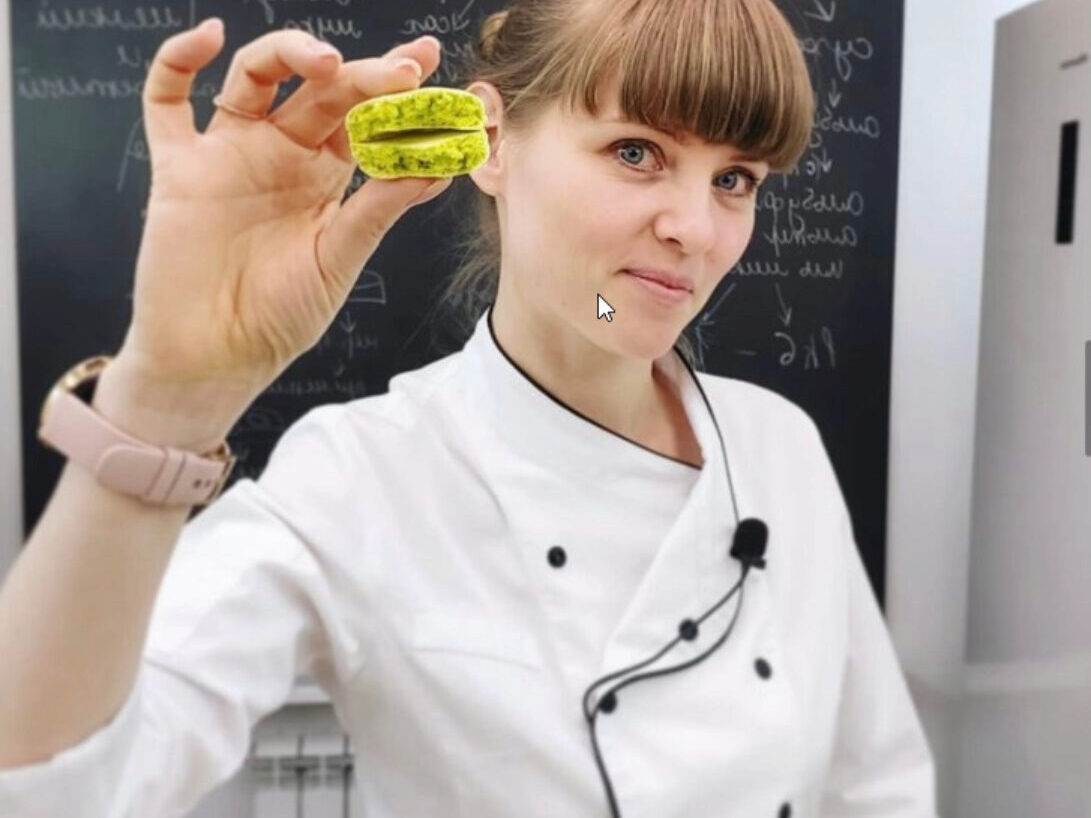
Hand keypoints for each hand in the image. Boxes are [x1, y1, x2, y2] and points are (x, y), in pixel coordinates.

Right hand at [117, 19, 448, 403]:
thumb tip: (437, 165)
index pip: (364, 118)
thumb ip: (379, 208)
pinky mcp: (178, 167)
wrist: (217, 360)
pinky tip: (208, 38)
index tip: (432, 65)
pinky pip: (165, 100)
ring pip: (254, 77)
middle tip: (404, 71)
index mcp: (325, 176)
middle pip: (320, 91)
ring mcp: (228, 154)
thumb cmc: (279, 317)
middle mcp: (279, 154)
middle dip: (363, 74)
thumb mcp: (339, 259)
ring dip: (287, 54)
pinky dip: (176, 60)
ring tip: (327, 62)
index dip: (395, 91)